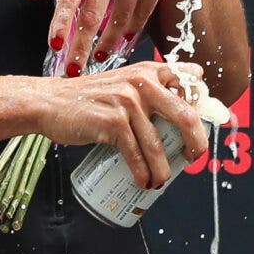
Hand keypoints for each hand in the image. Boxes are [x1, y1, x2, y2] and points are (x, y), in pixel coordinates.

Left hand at [24, 0, 187, 73]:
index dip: (60, 21)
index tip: (54, 45)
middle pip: (92, 13)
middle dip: (81, 46)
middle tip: (73, 69)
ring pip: (119, 19)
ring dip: (107, 43)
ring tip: (97, 57)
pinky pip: (141, 14)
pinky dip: (130, 31)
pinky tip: (122, 41)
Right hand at [33, 59, 207, 188]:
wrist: (51, 102)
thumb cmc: (90, 98)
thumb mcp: (124, 83)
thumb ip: (150, 90)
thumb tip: (182, 113)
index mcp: (150, 71)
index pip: (189, 82)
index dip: (202, 106)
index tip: (201, 127)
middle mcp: (143, 82)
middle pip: (185, 116)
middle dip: (196, 143)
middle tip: (194, 158)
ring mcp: (128, 102)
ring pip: (157, 145)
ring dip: (163, 170)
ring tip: (160, 181)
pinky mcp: (113, 122)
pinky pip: (136, 154)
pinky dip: (142, 173)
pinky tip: (143, 182)